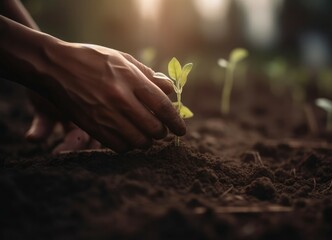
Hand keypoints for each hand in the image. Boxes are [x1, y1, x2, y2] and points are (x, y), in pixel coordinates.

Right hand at [33, 42, 185, 152]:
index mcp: (131, 79)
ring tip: (146, 136)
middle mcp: (120, 99)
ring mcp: (105, 115)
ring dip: (147, 142)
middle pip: (154, 128)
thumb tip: (169, 89)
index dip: (176, 121)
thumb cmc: (92, 59)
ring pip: (138, 141)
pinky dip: (129, 146)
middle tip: (162, 132)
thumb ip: (148, 75)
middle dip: (162, 133)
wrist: (54, 67)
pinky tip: (128, 138)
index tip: (182, 130)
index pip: (163, 106)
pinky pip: (119, 147)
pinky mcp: (92, 127)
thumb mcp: (122, 58)